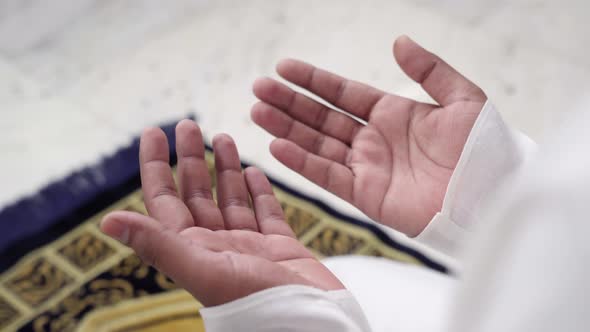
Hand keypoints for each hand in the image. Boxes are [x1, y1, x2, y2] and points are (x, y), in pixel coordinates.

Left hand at [100, 120, 342, 306]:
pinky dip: (258, 191)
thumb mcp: (204, 270)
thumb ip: (159, 245)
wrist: (316, 323)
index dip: (156, 166)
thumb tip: (107, 222)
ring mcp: (249, 246)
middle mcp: (217, 246)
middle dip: (192, 158)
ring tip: (223, 137)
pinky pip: (265, 212)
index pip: (165, 201)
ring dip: (224, 168)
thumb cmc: (260, 304)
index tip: (154, 132)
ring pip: (230, 199)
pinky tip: (253, 171)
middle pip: (197, 195)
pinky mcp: (280, 247)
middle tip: (189, 124)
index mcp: (193, 250)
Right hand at [251, 36, 486, 235]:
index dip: (313, 80)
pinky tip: (278, 147)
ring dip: (286, 129)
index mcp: (393, 114)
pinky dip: (302, 163)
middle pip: (321, 117)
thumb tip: (399, 42)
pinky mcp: (366, 196)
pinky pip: (328, 176)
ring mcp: (367, 167)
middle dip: (289, 103)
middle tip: (259, 88)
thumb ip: (430, 70)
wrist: (492, 197)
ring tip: (257, 112)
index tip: (284, 68)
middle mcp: (374, 139)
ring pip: (317, 144)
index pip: (342, 93)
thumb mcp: (463, 100)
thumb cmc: (485, 149)